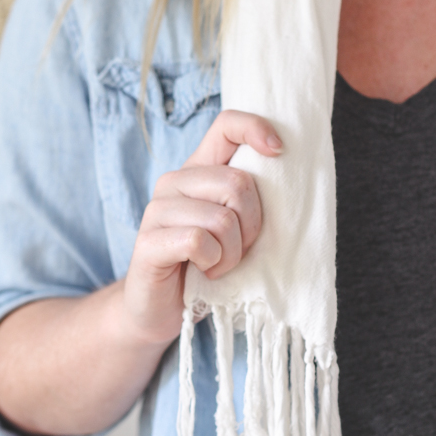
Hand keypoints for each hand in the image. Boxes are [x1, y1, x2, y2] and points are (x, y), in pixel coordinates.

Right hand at [120, 109, 282, 345]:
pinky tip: (204, 271)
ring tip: (219, 265)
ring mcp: (157, 210)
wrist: (158, 309)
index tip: (279, 152)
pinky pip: (199, 241)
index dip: (256, 129)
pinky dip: (213, 263)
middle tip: (239, 250)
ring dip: (232, 252)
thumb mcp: (234, 229)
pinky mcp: (148, 241)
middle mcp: (174, 182)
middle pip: (237, 182)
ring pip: (221, 218)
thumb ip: (247, 201)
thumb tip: (287, 175)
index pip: (226, 126)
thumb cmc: (204, 266)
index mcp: (198, 172)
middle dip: (252, 225)